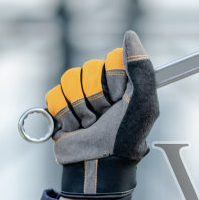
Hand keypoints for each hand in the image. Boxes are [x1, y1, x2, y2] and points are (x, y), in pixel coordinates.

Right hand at [46, 30, 158, 198]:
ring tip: (90, 124)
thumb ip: (142, 68)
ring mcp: (79, 95)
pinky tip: (75, 128)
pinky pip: (54, 94)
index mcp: (124, 81)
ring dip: (80, 107)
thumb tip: (130, 35)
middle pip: (90, 67)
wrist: (99, 164)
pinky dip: (64, 114)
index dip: (115, 79)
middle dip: (97, 97)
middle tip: (105, 116)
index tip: (121, 98)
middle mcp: (102, 85)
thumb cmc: (126, 137)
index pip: (113, 58)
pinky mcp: (60, 106)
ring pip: (70, 78)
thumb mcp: (144, 103)